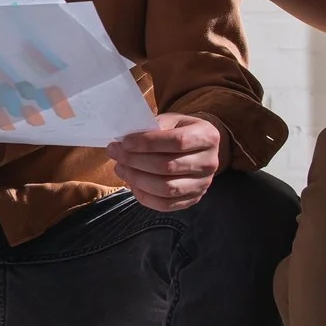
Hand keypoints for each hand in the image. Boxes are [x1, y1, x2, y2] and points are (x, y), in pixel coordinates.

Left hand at [106, 112, 222, 211]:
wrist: (197, 147)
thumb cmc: (179, 130)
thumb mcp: (170, 120)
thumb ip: (151, 128)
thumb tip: (123, 143)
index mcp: (207, 136)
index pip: (177, 142)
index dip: (147, 143)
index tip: (124, 142)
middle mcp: (210, 162)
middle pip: (168, 166)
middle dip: (135, 160)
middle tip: (115, 153)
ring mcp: (203, 184)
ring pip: (166, 188)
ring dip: (136, 179)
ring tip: (120, 167)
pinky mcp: (193, 199)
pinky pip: (165, 204)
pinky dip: (144, 195)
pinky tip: (131, 183)